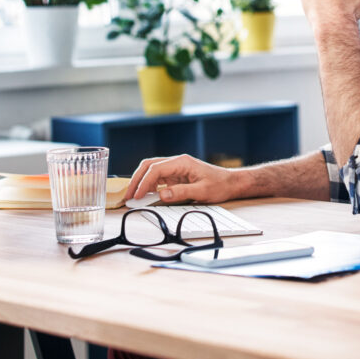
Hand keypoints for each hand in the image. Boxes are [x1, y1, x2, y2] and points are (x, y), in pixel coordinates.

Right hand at [124, 154, 240, 204]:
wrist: (231, 183)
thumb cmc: (220, 185)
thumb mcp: (202, 191)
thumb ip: (181, 193)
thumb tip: (162, 195)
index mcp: (182, 162)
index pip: (156, 169)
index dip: (143, 183)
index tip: (136, 196)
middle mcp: (177, 162)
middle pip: (149, 166)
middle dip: (137, 179)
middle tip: (128, 195)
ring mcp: (176, 168)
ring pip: (151, 170)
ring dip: (141, 182)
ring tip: (133, 196)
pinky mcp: (176, 175)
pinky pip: (158, 177)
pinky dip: (149, 185)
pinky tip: (145, 195)